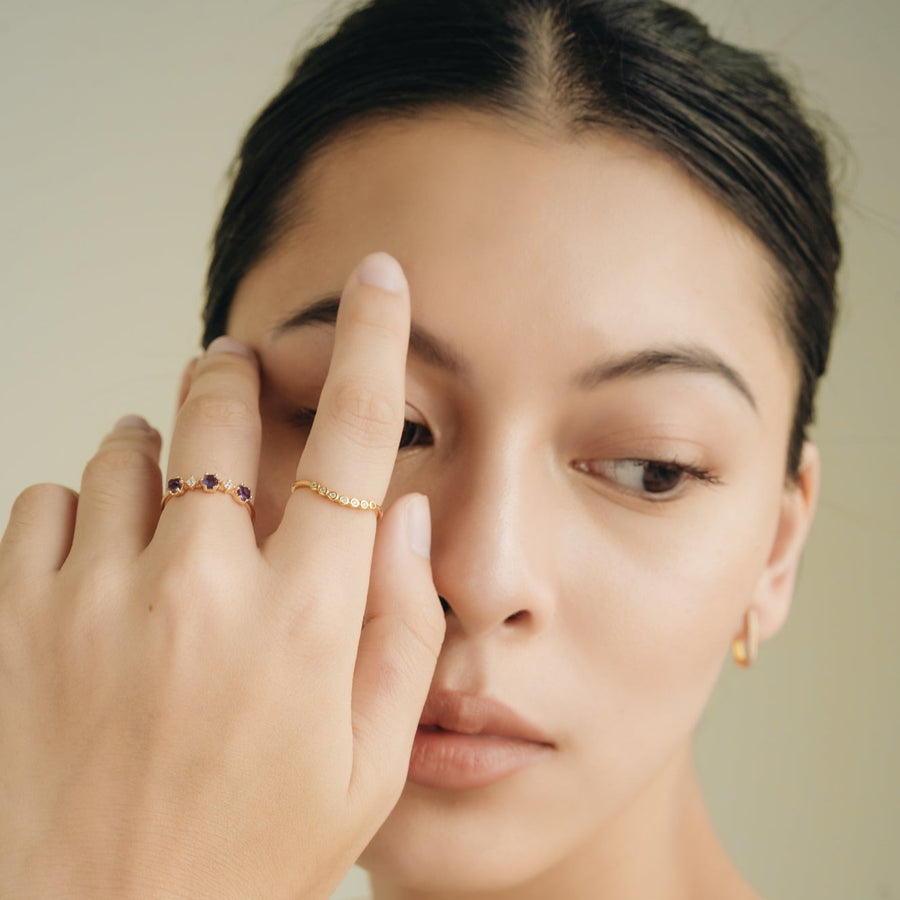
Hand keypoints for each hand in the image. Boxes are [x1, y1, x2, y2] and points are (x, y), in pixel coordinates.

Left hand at [0, 252, 444, 898]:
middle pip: (215, 412)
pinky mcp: (13, 620)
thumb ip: (399, 631)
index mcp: (300, 622)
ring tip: (169, 511)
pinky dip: (76, 509)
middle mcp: (197, 589)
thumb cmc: (245, 854)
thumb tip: (403, 520)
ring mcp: (93, 598)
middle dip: (230, 373)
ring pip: (124, 451)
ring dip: (155, 457)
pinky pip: (43, 501)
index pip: (351, 445)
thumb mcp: (365, 765)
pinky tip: (99, 560)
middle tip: (234, 372)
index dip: (371, 347)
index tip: (376, 283)